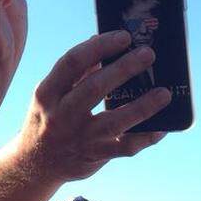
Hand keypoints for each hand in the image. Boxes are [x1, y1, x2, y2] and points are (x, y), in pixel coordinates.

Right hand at [14, 31, 173, 182]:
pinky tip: (163, 126)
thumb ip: (76, 70)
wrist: (36, 163)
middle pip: (94, 88)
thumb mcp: (51, 92)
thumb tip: (100, 39)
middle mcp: (60, 115)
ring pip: (114, 122)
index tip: (124, 37)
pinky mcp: (95, 157)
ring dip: (142, 106)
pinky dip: (147, 136)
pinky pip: (126, 148)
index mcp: (47, 93)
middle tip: (148, 54)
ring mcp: (79, 138)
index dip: (99, 47)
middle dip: (124, 69)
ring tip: (164, 93)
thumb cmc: (50, 117)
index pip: (72, 62)